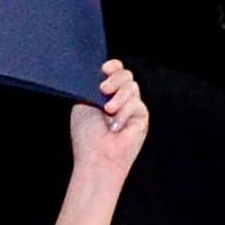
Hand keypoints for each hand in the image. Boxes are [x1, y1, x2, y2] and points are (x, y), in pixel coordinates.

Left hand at [68, 57, 147, 183]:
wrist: (96, 157)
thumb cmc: (87, 137)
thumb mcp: (83, 105)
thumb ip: (92, 86)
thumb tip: (102, 72)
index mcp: (103, 95)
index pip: (114, 72)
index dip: (112, 66)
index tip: (104, 69)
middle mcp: (118, 100)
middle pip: (125, 75)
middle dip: (115, 78)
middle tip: (103, 89)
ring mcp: (131, 108)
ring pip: (131, 86)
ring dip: (118, 96)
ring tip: (108, 110)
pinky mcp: (141, 117)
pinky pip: (136, 103)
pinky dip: (124, 112)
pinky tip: (116, 127)